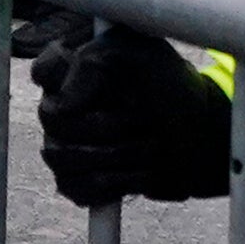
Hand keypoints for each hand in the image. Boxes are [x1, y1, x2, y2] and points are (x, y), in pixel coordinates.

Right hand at [32, 24, 235, 206]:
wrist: (200, 133)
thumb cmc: (171, 86)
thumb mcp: (143, 56)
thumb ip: (94, 66)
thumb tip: (62, 105)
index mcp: (72, 67)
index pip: (44, 70)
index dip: (66, 79)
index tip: (106, 83)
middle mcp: (61, 106)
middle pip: (54, 121)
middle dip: (106, 125)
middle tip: (144, 121)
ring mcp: (64, 144)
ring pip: (61, 157)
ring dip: (114, 156)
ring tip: (150, 147)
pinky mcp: (79, 178)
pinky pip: (75, 188)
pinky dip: (113, 184)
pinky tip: (139, 173)